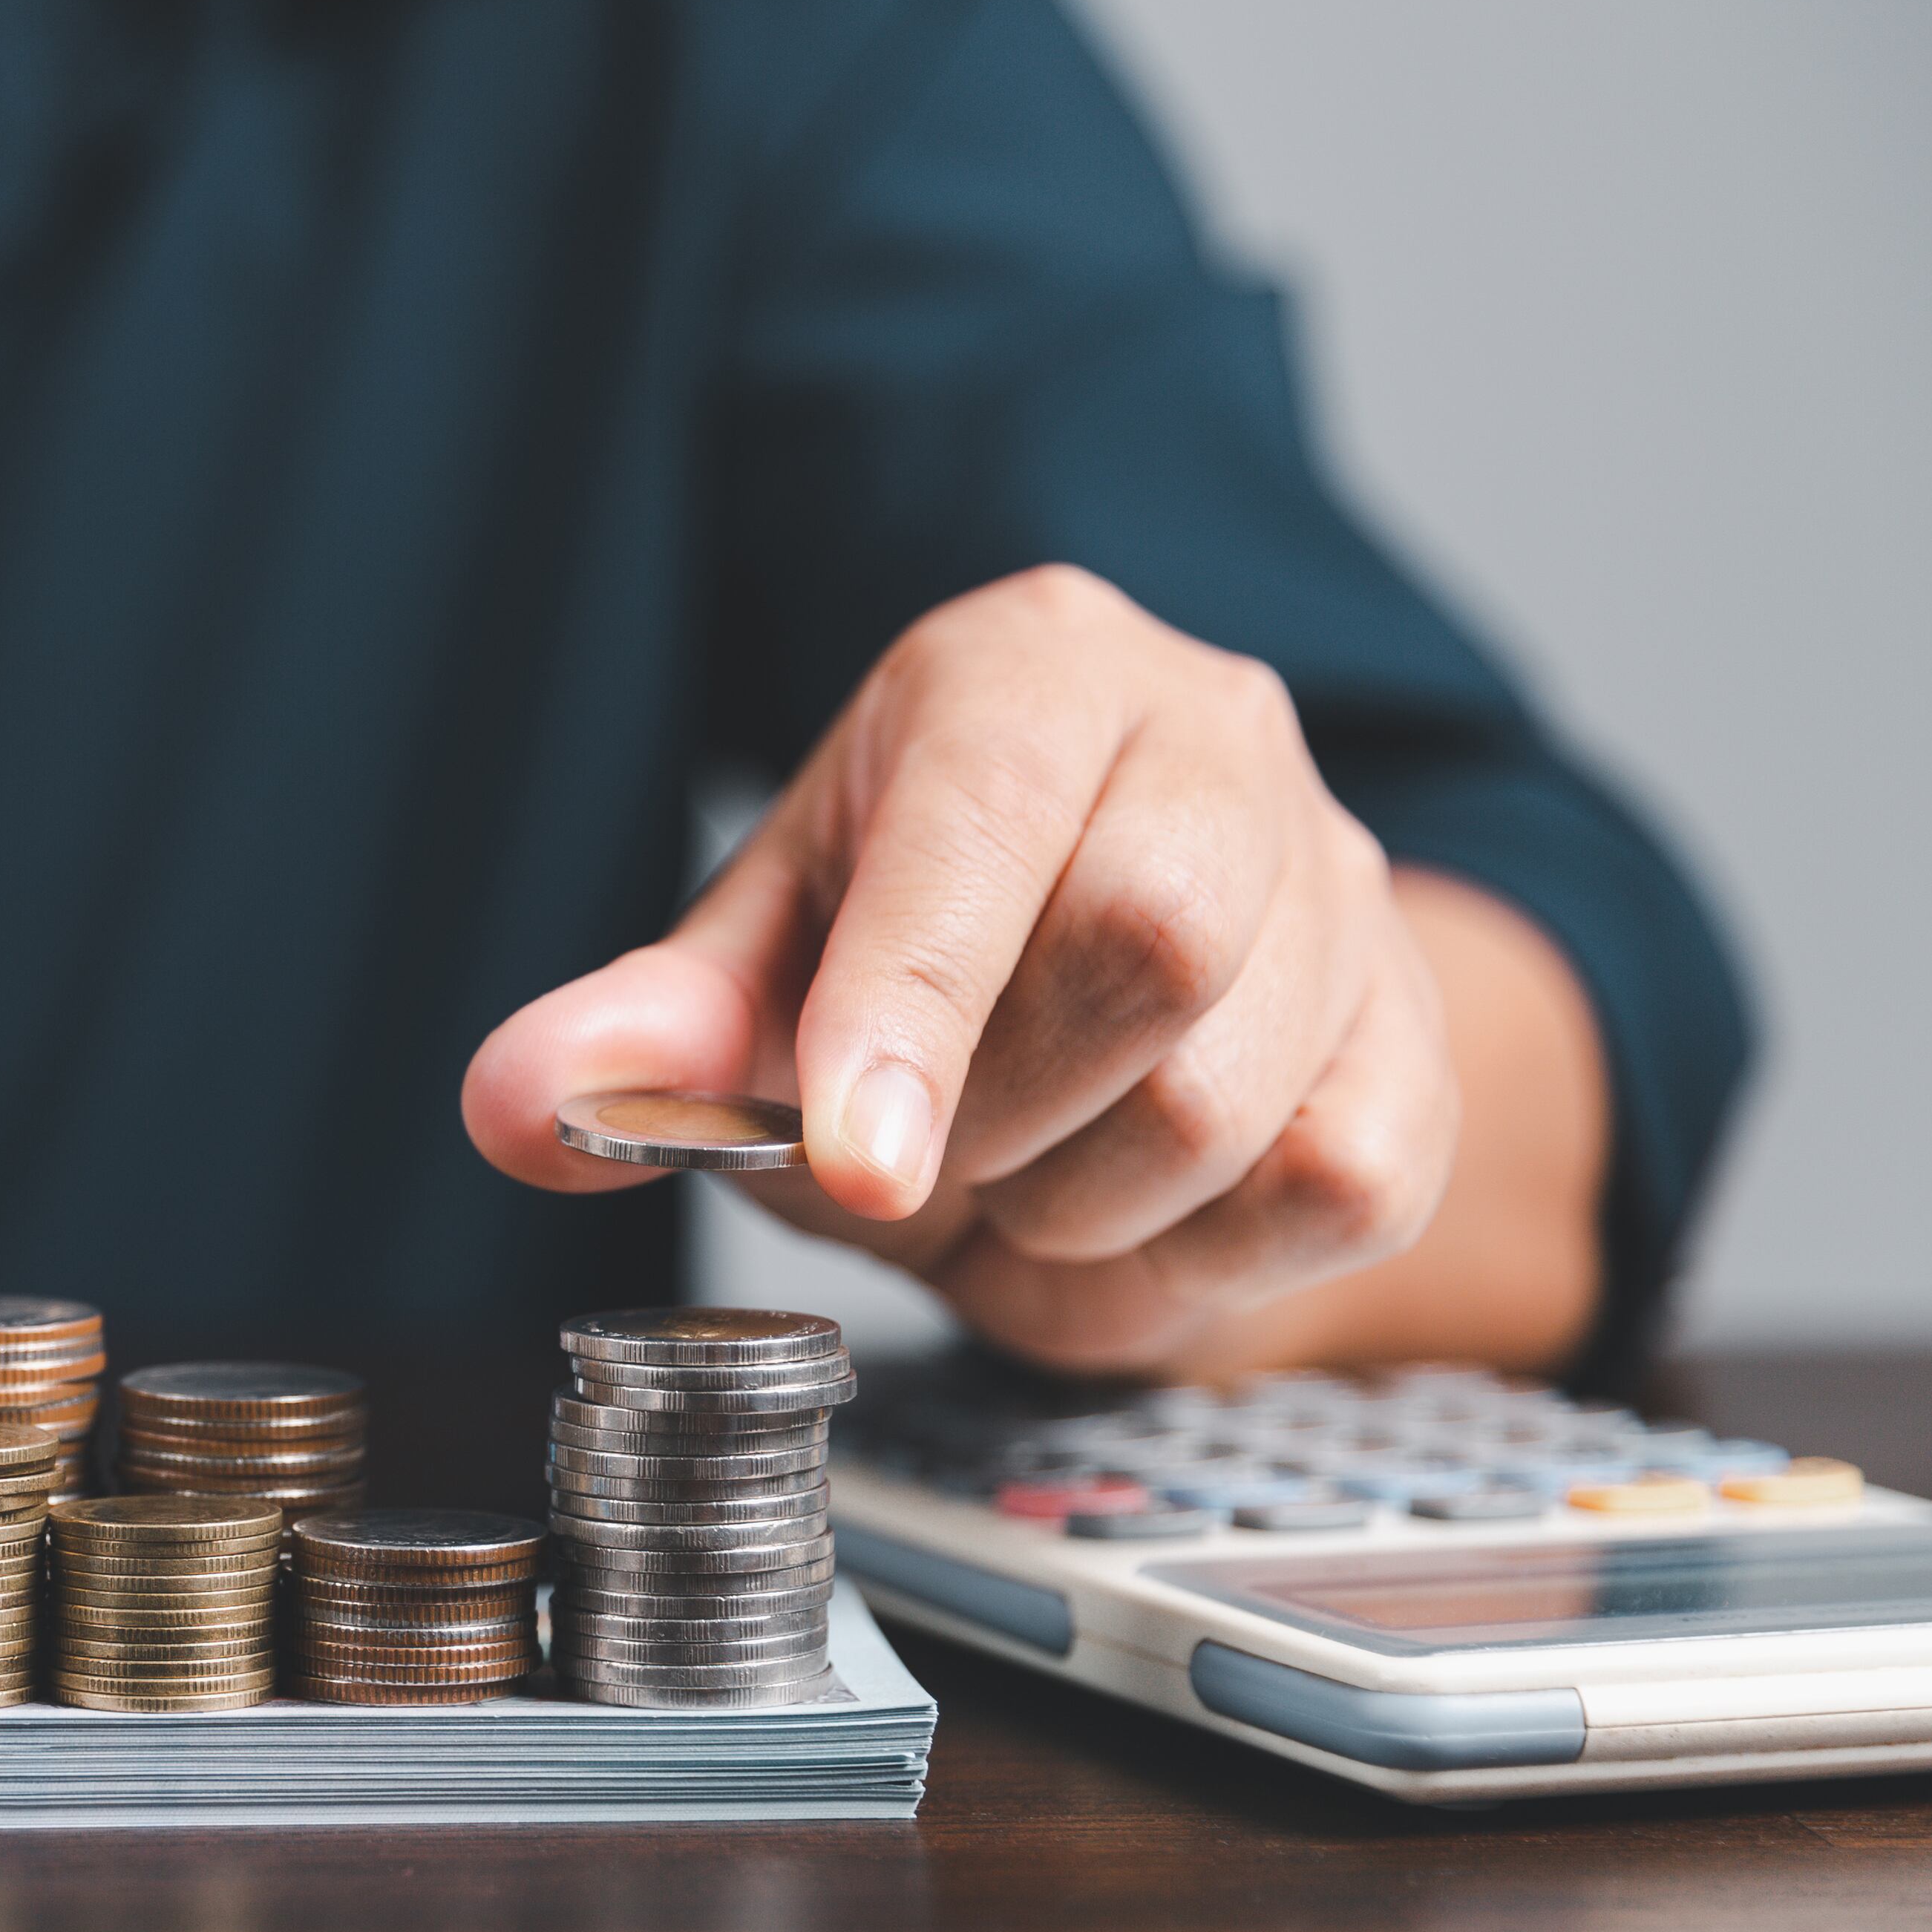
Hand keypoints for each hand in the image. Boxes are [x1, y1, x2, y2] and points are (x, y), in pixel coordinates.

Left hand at [465, 567, 1488, 1377]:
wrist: (1111, 956)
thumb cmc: (918, 934)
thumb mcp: (764, 951)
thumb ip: (644, 1029)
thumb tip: (514, 1104)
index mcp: (1030, 670)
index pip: (987, 832)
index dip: (912, 1012)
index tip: (851, 1161)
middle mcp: (1217, 734)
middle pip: (1147, 951)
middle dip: (992, 1120)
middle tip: (910, 1165)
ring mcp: (1347, 881)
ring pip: (1232, 1100)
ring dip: (1069, 1208)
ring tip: (998, 1187)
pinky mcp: (1418, 1039)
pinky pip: (1334, 1189)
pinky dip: (1189, 1261)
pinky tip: (1110, 1223)